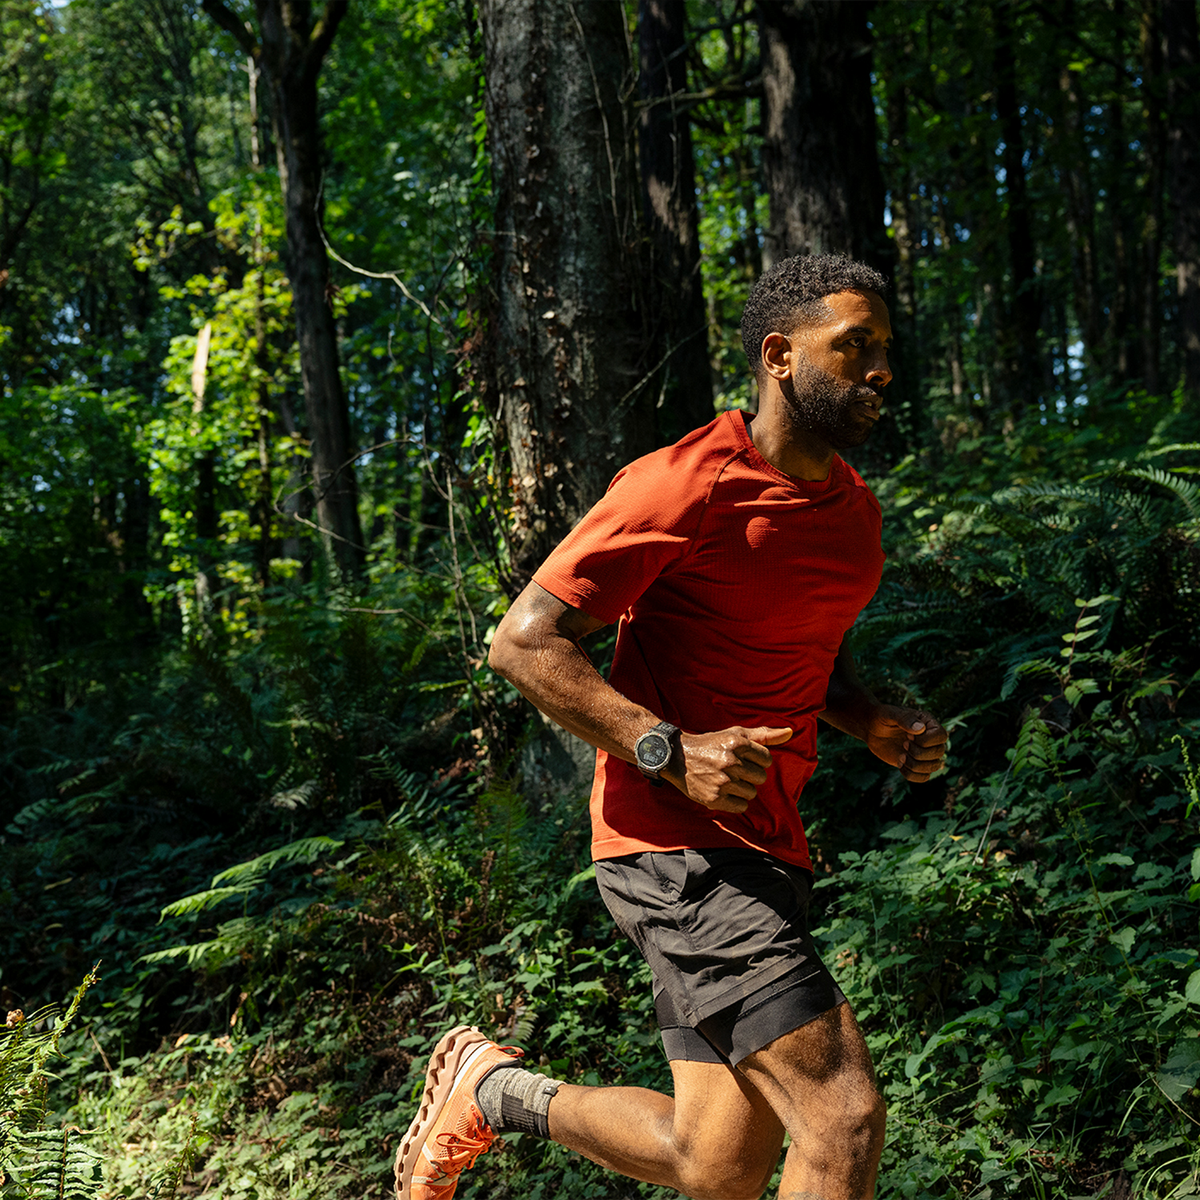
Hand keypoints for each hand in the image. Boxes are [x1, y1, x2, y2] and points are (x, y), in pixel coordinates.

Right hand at [666, 726, 792, 813]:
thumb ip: (764, 734)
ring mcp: (722, 781)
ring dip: (742, 789)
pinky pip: (741, 806)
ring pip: (751, 793)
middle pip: (761, 777)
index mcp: (737, 743)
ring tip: (726, 780)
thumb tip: (790, 732)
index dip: (757, 761)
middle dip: (750, 775)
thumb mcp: (735, 734)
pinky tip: (723, 791)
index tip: (742, 759)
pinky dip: (735, 802)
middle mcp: (730, 761)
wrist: (677, 757)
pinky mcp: (714, 798)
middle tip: (733, 770)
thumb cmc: (711, 744)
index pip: (767, 759)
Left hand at [865, 706, 946, 782]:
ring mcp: (925, 752)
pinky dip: (911, 775)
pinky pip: (924, 777)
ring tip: (901, 757)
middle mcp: (930, 738)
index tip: (908, 736)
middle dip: (919, 753)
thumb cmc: (881, 717)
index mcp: (928, 723)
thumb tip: (920, 729)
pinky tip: (899, 764)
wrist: (872, 729)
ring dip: (915, 765)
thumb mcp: (890, 714)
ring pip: (934, 766)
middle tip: (903, 745)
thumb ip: (904, 719)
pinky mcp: (916, 764)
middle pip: (939, 752)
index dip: (926, 740)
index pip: (941, 736)